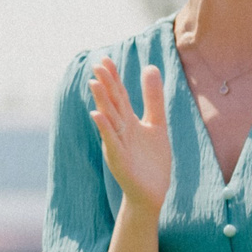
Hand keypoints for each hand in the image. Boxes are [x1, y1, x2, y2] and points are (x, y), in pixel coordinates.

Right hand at [87, 56, 171, 214]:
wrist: (152, 192)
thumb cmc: (151, 159)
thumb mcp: (157, 124)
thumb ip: (153, 98)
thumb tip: (151, 67)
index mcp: (129, 121)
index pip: (120, 95)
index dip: (114, 78)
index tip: (106, 59)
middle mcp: (120, 130)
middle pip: (112, 103)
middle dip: (106, 85)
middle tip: (98, 65)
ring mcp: (118, 144)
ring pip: (109, 120)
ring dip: (101, 102)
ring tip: (94, 83)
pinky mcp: (119, 160)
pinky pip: (111, 142)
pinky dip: (105, 129)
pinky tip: (97, 115)